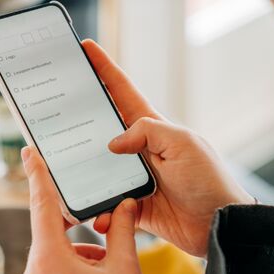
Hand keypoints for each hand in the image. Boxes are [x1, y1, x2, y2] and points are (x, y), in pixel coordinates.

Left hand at [20, 146, 152, 273]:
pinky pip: (52, 272)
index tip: (28, 152)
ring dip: (81, 252)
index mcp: (50, 262)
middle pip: (52, 232)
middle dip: (78, 227)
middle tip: (102, 225)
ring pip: (55, 254)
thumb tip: (125, 204)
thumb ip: (125, 230)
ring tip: (109, 272)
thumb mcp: (126, 271)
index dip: (36, 175)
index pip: (41, 206)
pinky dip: (73, 268)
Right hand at [82, 39, 254, 256]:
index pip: (122, 92)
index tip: (86, 50)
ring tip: (69, 182)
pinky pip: (108, 204)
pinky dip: (103, 211)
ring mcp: (132, 176)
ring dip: (84, 178)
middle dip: (79, 126)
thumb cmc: (207, 179)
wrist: (216, 223)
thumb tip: (113, 142)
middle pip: (101, 131)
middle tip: (57, 122)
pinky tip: (102, 216)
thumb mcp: (182, 144)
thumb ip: (147, 132)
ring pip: (97, 170)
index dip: (104, 70)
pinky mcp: (131, 202)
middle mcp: (138, 149)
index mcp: (151, 127)